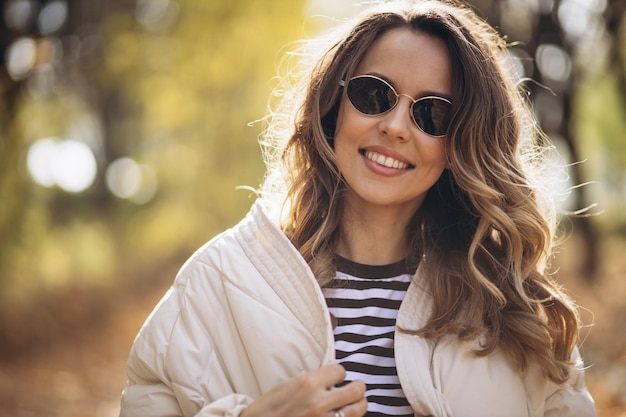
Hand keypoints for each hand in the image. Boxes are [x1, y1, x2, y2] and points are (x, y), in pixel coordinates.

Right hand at [240, 363, 366, 416]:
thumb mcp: (286, 385)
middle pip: (356, 390)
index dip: (338, 374)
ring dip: (359, 405)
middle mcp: (319, 402)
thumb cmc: (268, 409)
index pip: (340, 370)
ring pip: (358, 410)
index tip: (336, 377)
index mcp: (308, 384)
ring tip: (355, 403)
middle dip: (357, 387)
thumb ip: (310, 381)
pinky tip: (342, 416)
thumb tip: (330, 378)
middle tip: (356, 388)